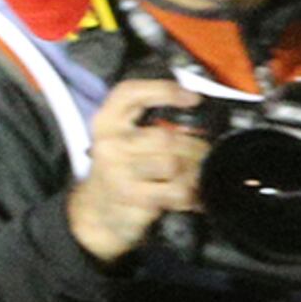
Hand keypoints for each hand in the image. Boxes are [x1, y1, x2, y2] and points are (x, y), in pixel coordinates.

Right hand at [69, 78, 209, 265]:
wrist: (97, 211)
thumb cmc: (119, 170)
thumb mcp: (123, 140)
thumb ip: (150, 124)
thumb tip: (196, 114)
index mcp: (106, 122)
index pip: (129, 93)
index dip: (163, 91)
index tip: (192, 98)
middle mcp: (109, 144)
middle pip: (164, 136)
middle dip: (194, 148)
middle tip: (203, 156)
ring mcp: (118, 171)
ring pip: (173, 163)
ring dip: (193, 172)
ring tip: (195, 176)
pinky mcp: (132, 196)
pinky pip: (176, 190)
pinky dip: (191, 194)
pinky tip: (189, 195)